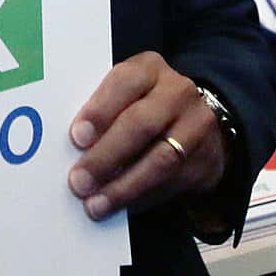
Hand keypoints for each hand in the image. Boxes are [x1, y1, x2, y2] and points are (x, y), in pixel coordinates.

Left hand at [65, 52, 224, 220]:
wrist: (195, 122)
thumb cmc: (142, 106)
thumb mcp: (124, 94)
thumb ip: (102, 110)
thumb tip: (69, 147)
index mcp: (149, 69)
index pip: (124, 82)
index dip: (100, 111)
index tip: (76, 137)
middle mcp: (177, 93)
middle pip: (141, 124)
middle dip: (106, 156)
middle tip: (79, 181)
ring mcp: (197, 126)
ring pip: (160, 160)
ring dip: (123, 187)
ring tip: (96, 204)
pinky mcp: (206, 161)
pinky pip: (171, 184)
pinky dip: (140, 198)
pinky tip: (119, 207)